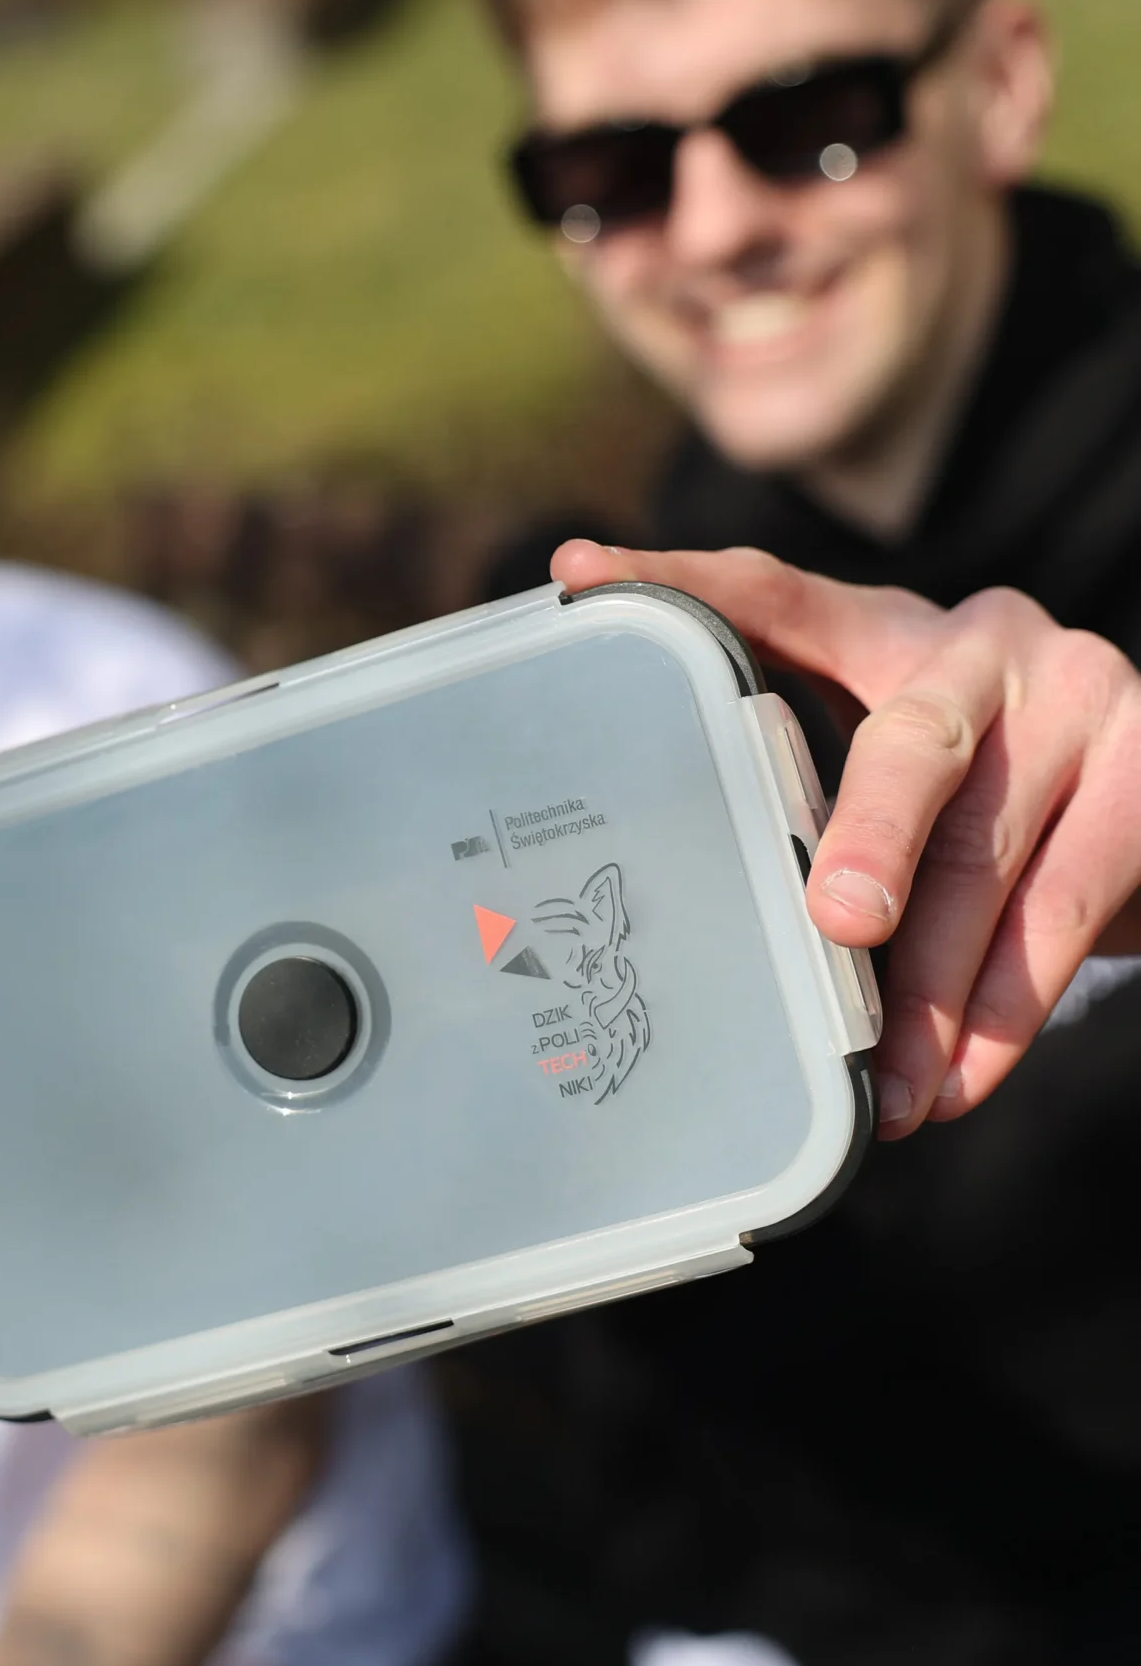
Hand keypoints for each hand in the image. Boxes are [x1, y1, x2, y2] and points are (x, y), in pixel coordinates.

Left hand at [553, 541, 1140, 1136]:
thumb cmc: (981, 787)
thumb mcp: (894, 754)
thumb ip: (808, 777)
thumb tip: (679, 911)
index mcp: (889, 629)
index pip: (774, 594)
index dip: (681, 583)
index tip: (583, 575)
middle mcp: (986, 648)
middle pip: (913, 744)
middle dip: (870, 840)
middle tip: (837, 923)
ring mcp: (1081, 704)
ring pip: (993, 857)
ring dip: (936, 990)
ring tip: (892, 1089)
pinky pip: (1066, 912)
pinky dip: (1005, 1015)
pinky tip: (958, 1082)